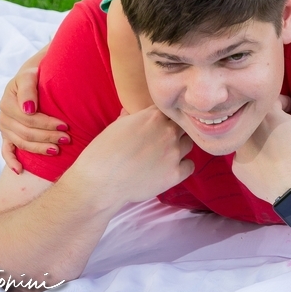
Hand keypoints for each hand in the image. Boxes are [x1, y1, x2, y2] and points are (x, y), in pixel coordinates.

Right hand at [0, 51, 68, 173]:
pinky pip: (6, 151)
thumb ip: (28, 89)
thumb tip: (28, 110)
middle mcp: (3, 115)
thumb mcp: (31, 74)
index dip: (47, 124)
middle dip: (48, 137)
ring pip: (21, 143)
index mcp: (7, 100)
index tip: (66, 125)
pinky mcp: (7, 135)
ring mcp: (4, 127)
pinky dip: (12, 161)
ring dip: (40, 149)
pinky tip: (20, 170)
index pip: (28, 119)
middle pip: (26, 132)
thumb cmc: (36, 74)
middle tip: (67, 139)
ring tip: (57, 151)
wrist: (34, 76)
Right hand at [69, 107, 194, 210]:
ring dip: (180, 147)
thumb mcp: (115, 127)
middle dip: (175, 131)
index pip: (170, 109)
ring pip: (188, 144)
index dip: (165, 117)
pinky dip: (182, 167)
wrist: (100, 182)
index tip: (160, 124)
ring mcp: (174, 153)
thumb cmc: (102, 153)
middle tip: (163, 141)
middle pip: (183, 125)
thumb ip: (129, 118)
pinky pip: (190, 166)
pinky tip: (171, 169)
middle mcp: (168, 131)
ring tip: (166, 155)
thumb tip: (131, 113)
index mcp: (153, 116)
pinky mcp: (176, 174)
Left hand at [231, 101, 290, 203]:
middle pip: (259, 121)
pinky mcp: (238, 167)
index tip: (290, 114)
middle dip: (271, 124)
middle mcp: (250, 129)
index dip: (285, 106)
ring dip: (261, 141)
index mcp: (268, 115)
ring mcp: (241, 149)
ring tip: (276, 152)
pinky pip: (245, 158)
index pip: (273, 101)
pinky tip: (269, 166)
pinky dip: (255, 160)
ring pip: (250, 139)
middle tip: (283, 135)